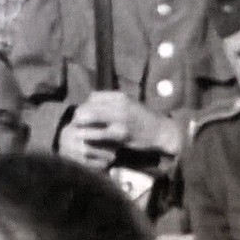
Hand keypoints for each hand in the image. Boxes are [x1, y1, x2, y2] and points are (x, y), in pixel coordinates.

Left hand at [64, 93, 183, 164]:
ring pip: (88, 118)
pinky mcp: (120, 134)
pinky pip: (97, 135)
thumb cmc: (144, 119)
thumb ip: (112, 104)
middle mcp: (118, 104)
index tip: (84, 116)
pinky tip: (91, 143)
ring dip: (81, 128)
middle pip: (87, 106)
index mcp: (120, 96)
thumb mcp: (129, 104)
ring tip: (81, 135)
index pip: (92, 97)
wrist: (161, 131)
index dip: (85, 106)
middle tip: (77, 127)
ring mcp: (119, 119)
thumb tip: (91, 104)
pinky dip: (91, 139)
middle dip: (78, 118)